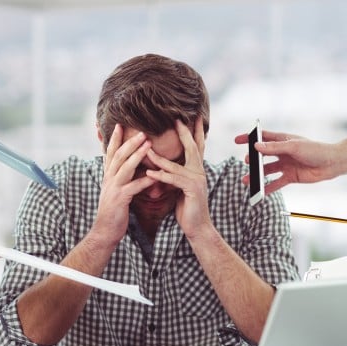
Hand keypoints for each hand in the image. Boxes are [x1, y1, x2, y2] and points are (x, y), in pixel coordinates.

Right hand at [92, 124, 154, 244]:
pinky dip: (145, 180)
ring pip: (125, 167)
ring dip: (137, 155)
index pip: (111, 153)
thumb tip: (127, 168)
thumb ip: (120, 179)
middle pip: (118, 156)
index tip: (120, 125)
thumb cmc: (113, 212)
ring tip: (148, 144)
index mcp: (108, 176)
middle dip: (129, 142)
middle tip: (142, 131)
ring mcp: (113, 189)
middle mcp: (109, 179)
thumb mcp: (114, 191)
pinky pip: (134, 187)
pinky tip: (155, 176)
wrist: (104, 231)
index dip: (115, 139)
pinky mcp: (120, 199)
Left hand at [146, 118, 209, 238]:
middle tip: (177, 119)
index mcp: (197, 170)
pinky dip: (160, 176)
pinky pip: (173, 180)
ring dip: (159, 157)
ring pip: (176, 165)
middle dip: (184, 132)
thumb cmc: (187, 208)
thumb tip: (164, 165)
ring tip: (146, 148)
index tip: (193, 117)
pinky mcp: (192, 190)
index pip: (196, 146)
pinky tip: (149, 173)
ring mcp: (197, 180)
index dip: (195, 131)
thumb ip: (175, 175)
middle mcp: (199, 172)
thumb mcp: (180, 187)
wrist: (197, 227)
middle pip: (192, 148)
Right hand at [234, 130, 335, 193]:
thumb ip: (274, 148)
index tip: (237, 141)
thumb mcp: (293, 147)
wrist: (331, 164)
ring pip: (267, 171)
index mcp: (283, 140)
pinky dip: (267, 188)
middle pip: (262, 155)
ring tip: (247, 180)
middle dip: (252, 159)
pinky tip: (259, 192)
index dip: (249, 138)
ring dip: (257, 176)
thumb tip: (256, 147)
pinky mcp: (290, 177)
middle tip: (247, 162)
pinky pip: (276, 183)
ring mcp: (285, 165)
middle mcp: (282, 152)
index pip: (262, 137)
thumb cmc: (315, 150)